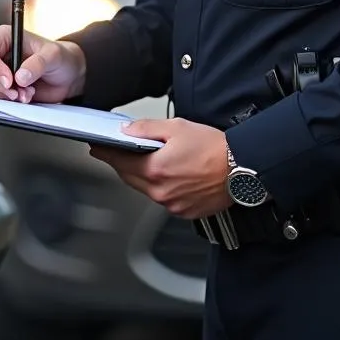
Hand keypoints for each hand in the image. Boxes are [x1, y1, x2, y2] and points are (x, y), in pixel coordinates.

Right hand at [0, 24, 85, 103]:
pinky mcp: (1, 88)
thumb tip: (20, 76)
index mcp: (5, 38)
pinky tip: (23, 98)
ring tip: (26, 94)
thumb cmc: (60, 58)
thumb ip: (38, 63)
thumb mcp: (53, 55)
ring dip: (4, 95)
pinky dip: (5, 102)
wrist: (69, 76)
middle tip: (16, 92)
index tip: (8, 80)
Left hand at [89, 117, 232, 219]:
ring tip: (144, 160)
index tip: (96, 147)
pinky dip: (158, 187)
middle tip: (115, 152)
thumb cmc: (215, 148)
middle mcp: (161, 191)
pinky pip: (162, 198)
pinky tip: (165, 175)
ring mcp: (173, 204)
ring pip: (145, 189)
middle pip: (130, 177)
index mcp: (155, 169)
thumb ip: (146, 129)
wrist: (243, 169)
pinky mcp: (185, 212)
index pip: (120, 161)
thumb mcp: (176, 127)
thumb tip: (127, 130)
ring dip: (140, 175)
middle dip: (121, 163)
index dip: (105, 153)